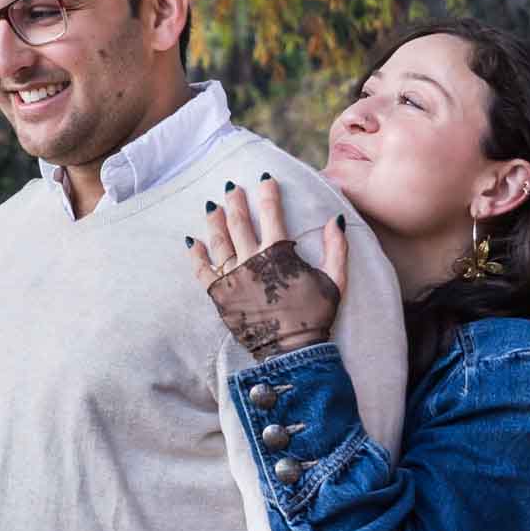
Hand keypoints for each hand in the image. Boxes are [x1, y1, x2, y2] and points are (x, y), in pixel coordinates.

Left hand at [188, 178, 348, 359]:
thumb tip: (335, 219)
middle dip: (235, 201)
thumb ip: (336, 248)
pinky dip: (196, 254)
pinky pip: (203, 270)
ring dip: (215, 221)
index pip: (271, 213)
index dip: (268, 193)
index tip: (265, 179)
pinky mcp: (220, 295)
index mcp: (279, 253)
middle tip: (231, 187)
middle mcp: (252, 260)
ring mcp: (233, 276)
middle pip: (239, 221)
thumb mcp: (335, 280)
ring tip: (213, 207)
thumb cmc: (315, 316)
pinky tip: (193, 241)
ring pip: (219, 240)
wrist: (292, 351)